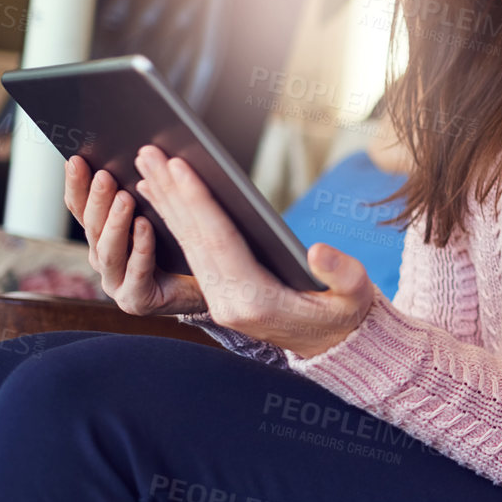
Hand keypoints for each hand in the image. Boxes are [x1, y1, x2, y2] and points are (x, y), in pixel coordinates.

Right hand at [65, 155, 205, 316]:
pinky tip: (145, 226)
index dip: (77, 186)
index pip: (82, 210)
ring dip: (116, 222)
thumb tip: (140, 157)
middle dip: (97, 200)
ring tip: (125, 198)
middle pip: (93, 228)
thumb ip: (142, 197)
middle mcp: (104, 261)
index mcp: (103, 239)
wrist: (208, 288)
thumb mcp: (157, 218)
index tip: (76, 161)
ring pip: (109, 251)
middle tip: (104, 176)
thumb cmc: (181, 249)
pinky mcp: (137, 300)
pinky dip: (141, 247)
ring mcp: (117, 283)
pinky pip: (138, 271)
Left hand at [132, 146, 373, 356]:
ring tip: (147, 166)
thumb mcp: (354, 295)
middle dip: (170, 193)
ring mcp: (218, 299)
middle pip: (193, 239)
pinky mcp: (218, 293)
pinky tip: (160, 198)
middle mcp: (227, 302)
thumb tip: (317, 250)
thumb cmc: (346, 315)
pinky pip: (191, 252)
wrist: (333, 347)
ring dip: (166, 202)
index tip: (179, 167)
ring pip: (186, 244)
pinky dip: (174, 221)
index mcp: (255, 301)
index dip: (199, 202)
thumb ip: (341, 274)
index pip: (219, 242)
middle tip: (148, 154)